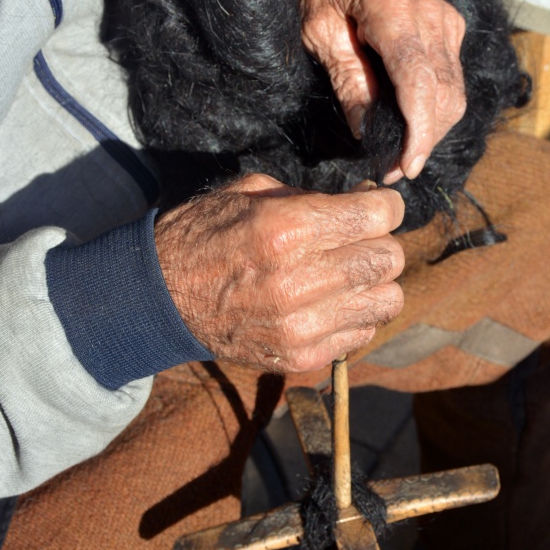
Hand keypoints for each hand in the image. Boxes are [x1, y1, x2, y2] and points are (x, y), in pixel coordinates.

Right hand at [154, 174, 404, 372]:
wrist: (161, 298)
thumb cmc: (205, 236)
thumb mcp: (251, 193)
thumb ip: (312, 197)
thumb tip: (363, 201)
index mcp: (287, 230)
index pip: (378, 216)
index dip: (386, 205)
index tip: (379, 206)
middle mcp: (299, 281)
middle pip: (388, 259)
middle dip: (380, 241)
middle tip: (358, 240)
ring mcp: (301, 326)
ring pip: (387, 301)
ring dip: (374, 283)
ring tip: (347, 275)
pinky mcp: (300, 356)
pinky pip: (362, 333)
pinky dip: (355, 315)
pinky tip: (328, 303)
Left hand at [295, 0, 466, 183]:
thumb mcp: (318, 33)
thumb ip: (347, 81)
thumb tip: (365, 133)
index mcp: (395, 10)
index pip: (419, 82)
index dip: (417, 132)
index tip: (406, 167)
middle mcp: (432, 14)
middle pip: (443, 95)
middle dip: (422, 141)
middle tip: (392, 171)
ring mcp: (447, 19)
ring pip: (454, 93)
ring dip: (432, 131)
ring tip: (400, 155)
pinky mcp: (450, 27)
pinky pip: (452, 80)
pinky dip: (435, 110)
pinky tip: (411, 126)